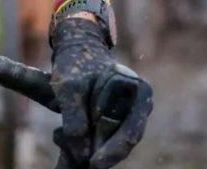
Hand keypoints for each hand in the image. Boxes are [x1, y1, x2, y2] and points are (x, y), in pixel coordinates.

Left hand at [49, 17, 153, 168]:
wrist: (78, 49)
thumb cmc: (76, 65)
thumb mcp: (70, 88)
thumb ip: (75, 119)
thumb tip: (82, 152)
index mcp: (139, 92)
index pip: (130, 129)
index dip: (113, 150)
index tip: (92, 163)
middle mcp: (140, 106)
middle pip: (123, 141)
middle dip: (102, 154)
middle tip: (83, 165)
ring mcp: (130, 115)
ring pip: (113, 144)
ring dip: (92, 150)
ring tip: (65, 149)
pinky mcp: (116, 122)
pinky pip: (105, 141)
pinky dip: (89, 145)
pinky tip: (67, 145)